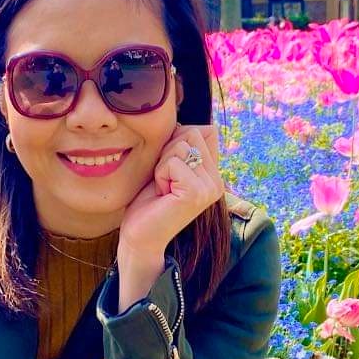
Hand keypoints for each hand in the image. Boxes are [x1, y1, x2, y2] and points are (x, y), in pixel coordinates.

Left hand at [118, 124, 223, 264]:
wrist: (140, 237)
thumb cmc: (148, 202)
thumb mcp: (167, 167)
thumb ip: (181, 147)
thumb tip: (182, 122)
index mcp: (213, 174)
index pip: (205, 131)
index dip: (178, 141)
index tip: (169, 169)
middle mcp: (217, 181)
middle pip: (193, 133)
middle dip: (168, 151)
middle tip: (164, 180)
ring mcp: (210, 188)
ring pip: (182, 146)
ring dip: (162, 164)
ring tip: (163, 188)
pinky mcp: (197, 193)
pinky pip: (173, 162)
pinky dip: (160, 174)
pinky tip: (162, 194)